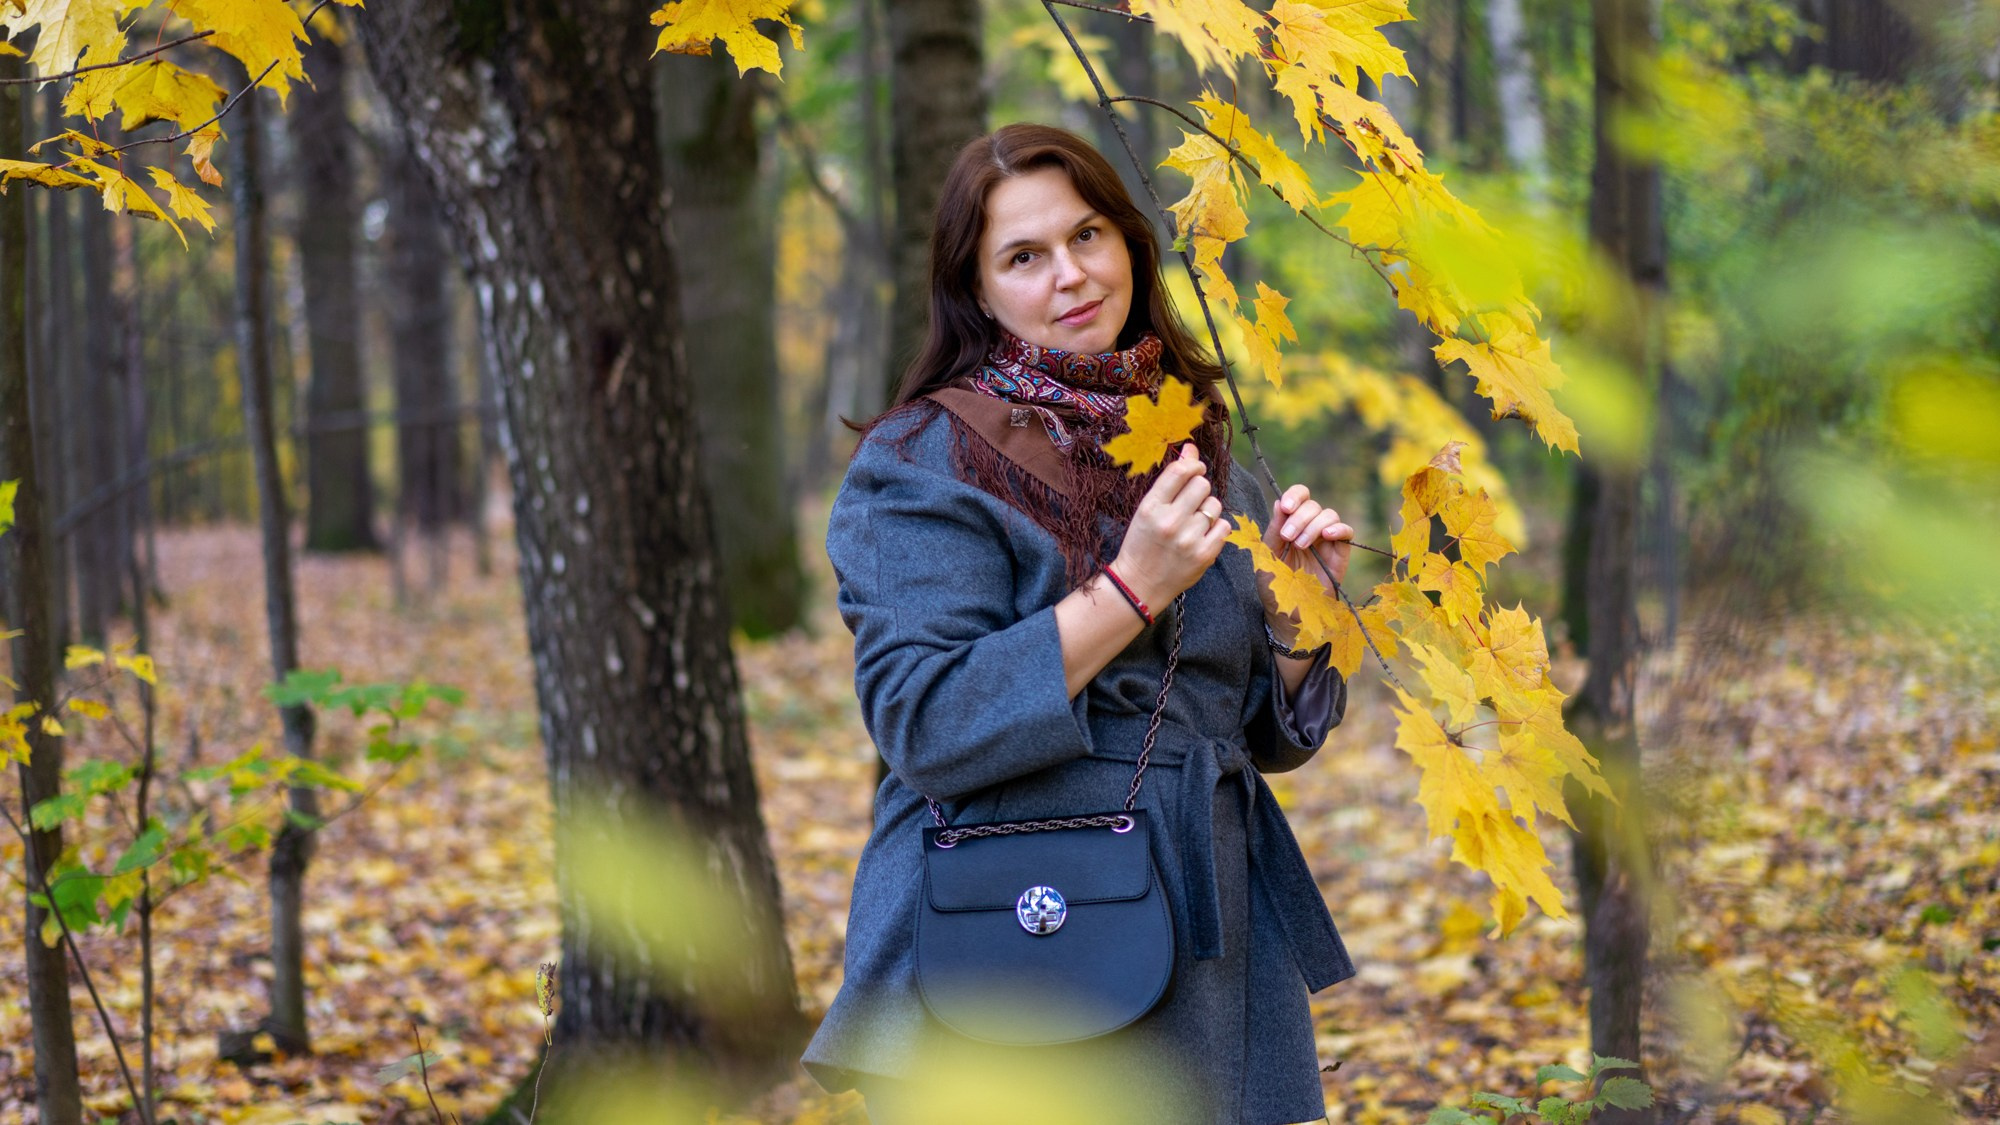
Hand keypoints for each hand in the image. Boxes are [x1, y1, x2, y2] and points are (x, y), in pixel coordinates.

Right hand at [1110, 443, 1230, 607]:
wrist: (1139, 584)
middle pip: (1203, 484)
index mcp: (1151, 507)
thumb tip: (1191, 448)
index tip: (1195, 469)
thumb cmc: (1142, 542)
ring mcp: (1188, 539)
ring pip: (1214, 505)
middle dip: (1199, 489)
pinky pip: (1224, 526)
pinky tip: (1202, 535)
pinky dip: (1216, 528)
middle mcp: (1170, 522)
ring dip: (1207, 510)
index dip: (1193, 464)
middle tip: (1191, 502)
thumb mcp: (1147, 508)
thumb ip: (1170, 480)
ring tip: (1193, 523)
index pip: (1181, 471)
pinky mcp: (1204, 555)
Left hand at [1265, 483, 1352, 593]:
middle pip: (1313, 505)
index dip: (1295, 495)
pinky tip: (1326, 536)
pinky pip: (1347, 532)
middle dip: (1299, 518)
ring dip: (1313, 525)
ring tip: (1301, 545)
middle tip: (1288, 537)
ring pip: (1329, 515)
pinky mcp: (1340, 553)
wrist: (1288, 614)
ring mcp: (1326, 540)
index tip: (1286, 506)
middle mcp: (1310, 528)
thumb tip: (1279, 503)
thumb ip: (1273, 531)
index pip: (1299, 497)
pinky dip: (1339, 529)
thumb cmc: (1275, 586)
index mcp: (1291, 524)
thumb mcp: (1266, 557)